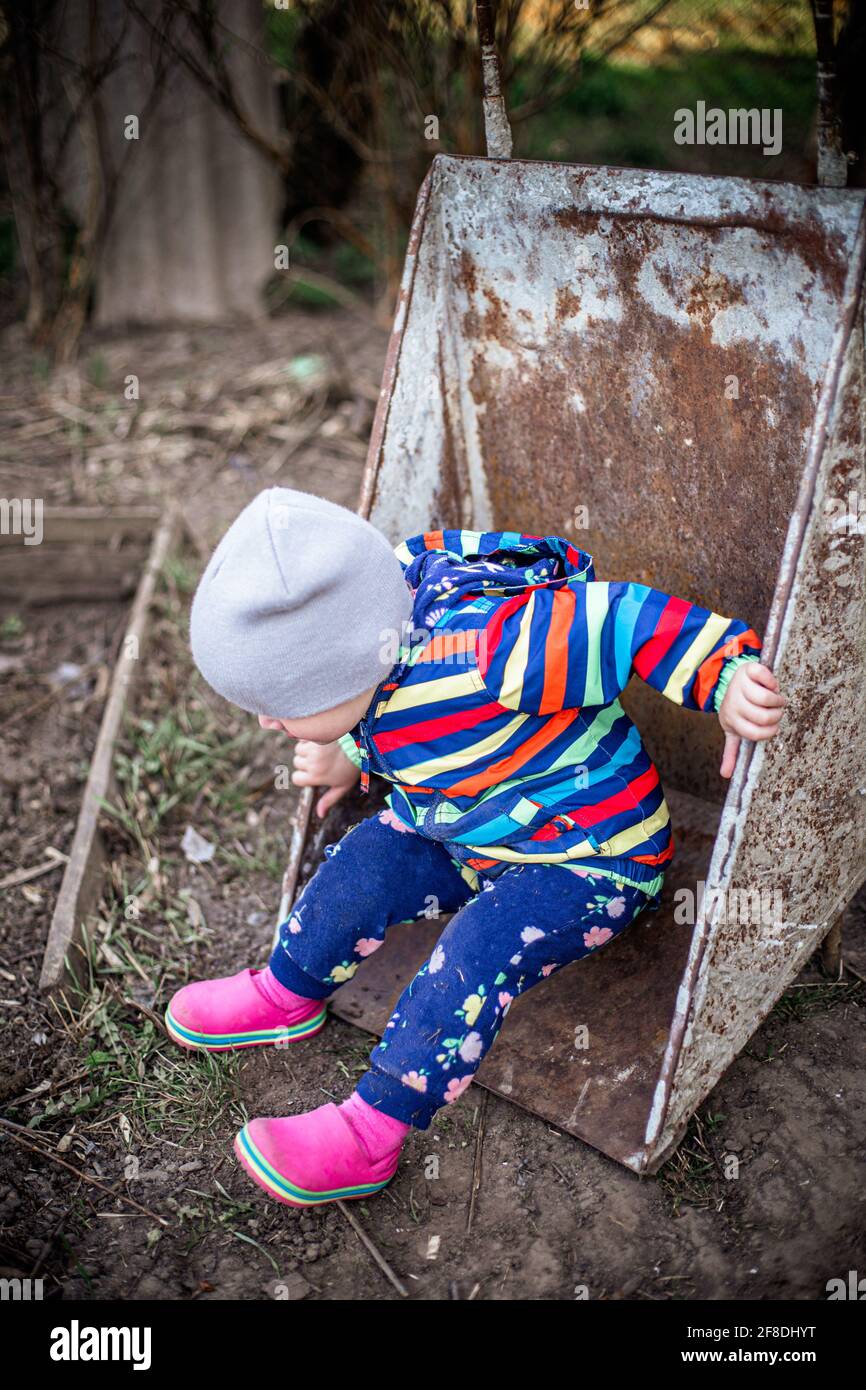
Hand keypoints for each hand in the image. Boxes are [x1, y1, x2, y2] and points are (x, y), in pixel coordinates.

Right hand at [292, 739, 359, 816]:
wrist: (360, 745)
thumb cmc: (351, 767)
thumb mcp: (342, 786)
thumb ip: (329, 800)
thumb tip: (320, 815)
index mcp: (316, 776)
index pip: (296, 778)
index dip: (304, 776)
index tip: (314, 773)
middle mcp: (312, 763)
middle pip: (297, 763)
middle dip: (306, 762)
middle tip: (321, 761)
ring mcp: (313, 749)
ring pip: (299, 750)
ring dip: (306, 750)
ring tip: (321, 751)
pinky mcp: (315, 736)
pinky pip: (303, 738)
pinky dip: (309, 739)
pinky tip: (320, 742)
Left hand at [718, 662, 785, 778]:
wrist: (727, 680)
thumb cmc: (737, 709)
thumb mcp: (732, 729)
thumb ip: (732, 751)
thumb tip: (726, 775)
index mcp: (731, 720)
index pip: (755, 733)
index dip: (769, 732)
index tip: (774, 726)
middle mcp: (734, 703)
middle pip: (763, 716)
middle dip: (776, 715)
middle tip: (776, 711)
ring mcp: (740, 685)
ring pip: (766, 697)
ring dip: (777, 699)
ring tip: (777, 699)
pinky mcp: (747, 669)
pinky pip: (765, 675)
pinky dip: (772, 681)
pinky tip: (771, 684)